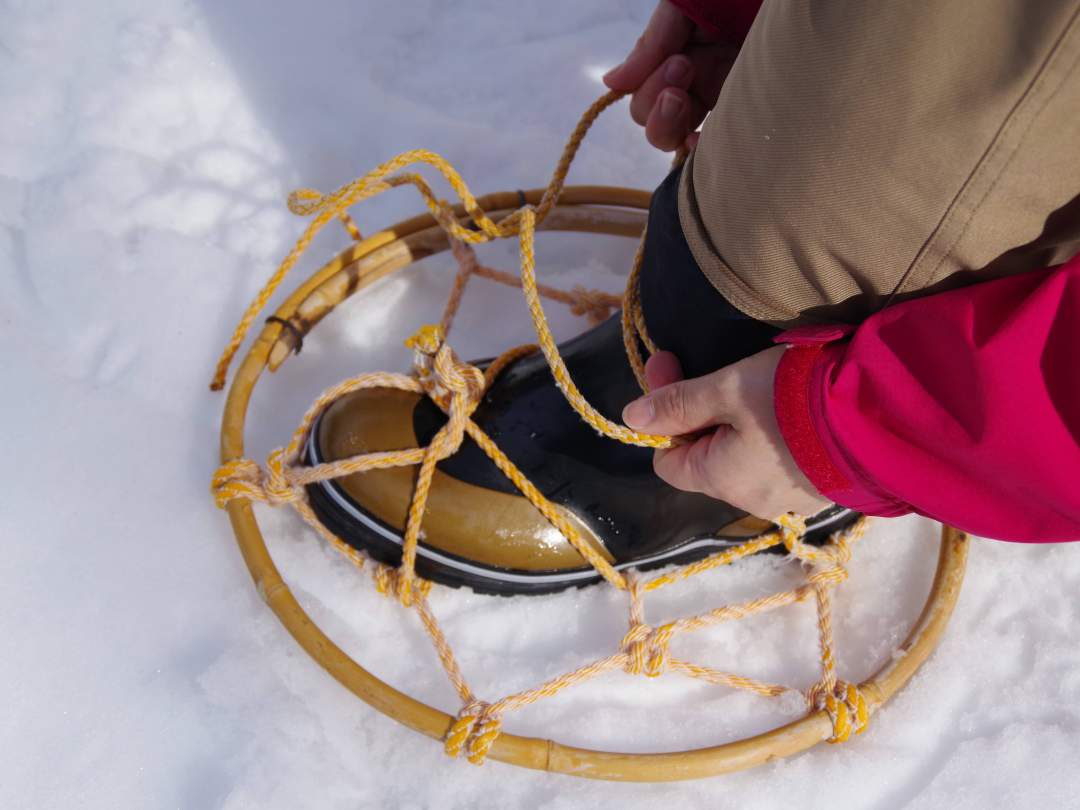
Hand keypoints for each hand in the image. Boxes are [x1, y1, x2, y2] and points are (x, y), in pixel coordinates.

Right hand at [603, 1, 739, 150]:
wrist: (801, 3)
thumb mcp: (688, 5)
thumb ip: (653, 41)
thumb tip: (611, 83)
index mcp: (683, 50)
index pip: (643, 92)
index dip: (650, 85)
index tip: (679, 59)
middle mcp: (700, 78)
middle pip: (653, 119)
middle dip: (658, 101)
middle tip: (685, 70)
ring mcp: (725, 98)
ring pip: (676, 138)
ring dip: (671, 125)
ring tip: (687, 98)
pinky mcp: (751, 115)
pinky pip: (714, 150)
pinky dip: (701, 154)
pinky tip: (703, 144)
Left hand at [622, 348, 829, 518]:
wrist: (881, 416)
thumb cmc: (793, 401)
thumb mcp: (728, 389)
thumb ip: (679, 404)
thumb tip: (631, 418)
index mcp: (721, 481)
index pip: (668, 461)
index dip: (666, 418)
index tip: (674, 368)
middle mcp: (753, 501)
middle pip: (708, 458)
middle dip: (703, 414)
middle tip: (717, 367)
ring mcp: (794, 498)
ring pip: (747, 460)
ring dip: (742, 425)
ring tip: (760, 386)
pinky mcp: (826, 486)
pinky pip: (785, 463)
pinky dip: (778, 437)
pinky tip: (793, 409)